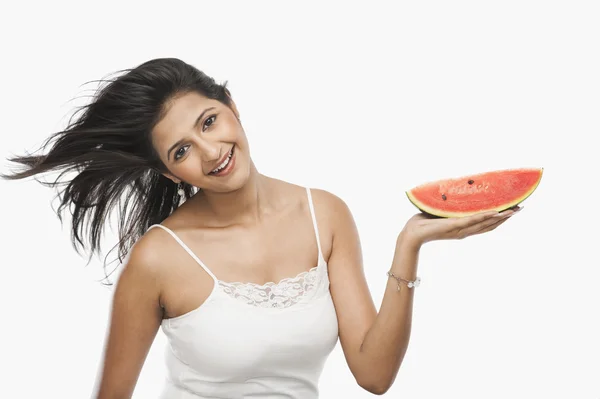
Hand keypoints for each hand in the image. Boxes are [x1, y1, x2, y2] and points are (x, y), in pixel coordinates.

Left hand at [400, 206, 521, 247]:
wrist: (412, 233)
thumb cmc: (424, 223)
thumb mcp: (443, 212)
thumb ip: (453, 207)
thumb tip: (458, 193)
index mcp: (464, 228)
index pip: (487, 224)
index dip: (501, 218)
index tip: (514, 209)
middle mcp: (465, 231)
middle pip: (491, 225)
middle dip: (507, 217)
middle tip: (521, 207)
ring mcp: (461, 229)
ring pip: (486, 223)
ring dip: (501, 216)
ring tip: (514, 210)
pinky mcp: (454, 226)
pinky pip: (473, 220)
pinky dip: (485, 216)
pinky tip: (496, 212)